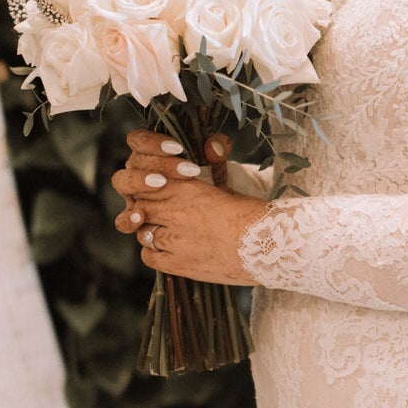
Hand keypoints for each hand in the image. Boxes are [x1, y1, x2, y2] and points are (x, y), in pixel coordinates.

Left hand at [112, 129, 266, 283]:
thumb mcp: (230, 184)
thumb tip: (212, 144)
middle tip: (162, 215)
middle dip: (147, 210)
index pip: (147, 182)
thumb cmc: (251, 214)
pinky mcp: (178, 264)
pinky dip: (153, 253)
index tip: (158, 193)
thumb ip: (214, 163)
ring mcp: (173, 239)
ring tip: (169, 233)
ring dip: (151, 231)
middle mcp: (175, 211)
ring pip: (142, 232)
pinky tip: (168, 250)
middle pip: (141, 206)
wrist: (267, 247)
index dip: (148, 188)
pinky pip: (148, 256)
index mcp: (186, 187)